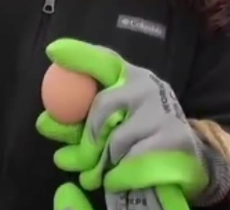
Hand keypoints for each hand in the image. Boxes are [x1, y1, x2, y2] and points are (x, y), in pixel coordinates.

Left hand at [36, 39, 214, 209]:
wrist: (186, 160)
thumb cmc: (138, 136)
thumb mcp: (105, 126)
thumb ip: (75, 124)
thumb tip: (43, 123)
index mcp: (129, 77)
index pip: (104, 61)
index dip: (79, 55)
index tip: (52, 51)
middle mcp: (148, 87)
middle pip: (103, 105)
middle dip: (86, 137)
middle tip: (65, 159)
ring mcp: (163, 110)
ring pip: (117, 139)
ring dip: (106, 161)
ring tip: (106, 170)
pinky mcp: (173, 138)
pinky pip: (132, 161)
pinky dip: (120, 175)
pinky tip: (121, 177)